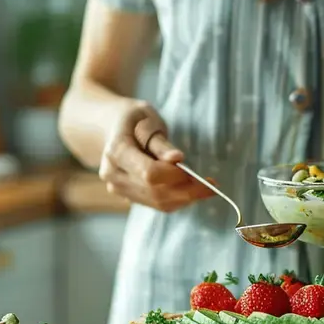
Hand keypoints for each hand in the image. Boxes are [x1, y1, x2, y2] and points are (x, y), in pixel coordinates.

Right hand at [98, 101, 214, 211]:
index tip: (195, 172)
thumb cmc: (134, 119)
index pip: (149, 173)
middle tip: (212, 184)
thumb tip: (177, 159)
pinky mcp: (129, 196)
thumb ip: (160, 142)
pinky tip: (193, 190)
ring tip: (207, 188)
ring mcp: (119, 188)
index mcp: (116, 151)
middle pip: (156, 192)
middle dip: (187, 190)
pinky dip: (179, 199)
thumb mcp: (147, 120)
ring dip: (186, 198)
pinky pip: (158, 204)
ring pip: (158, 202)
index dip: (175, 175)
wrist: (111, 127)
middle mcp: (114, 174)